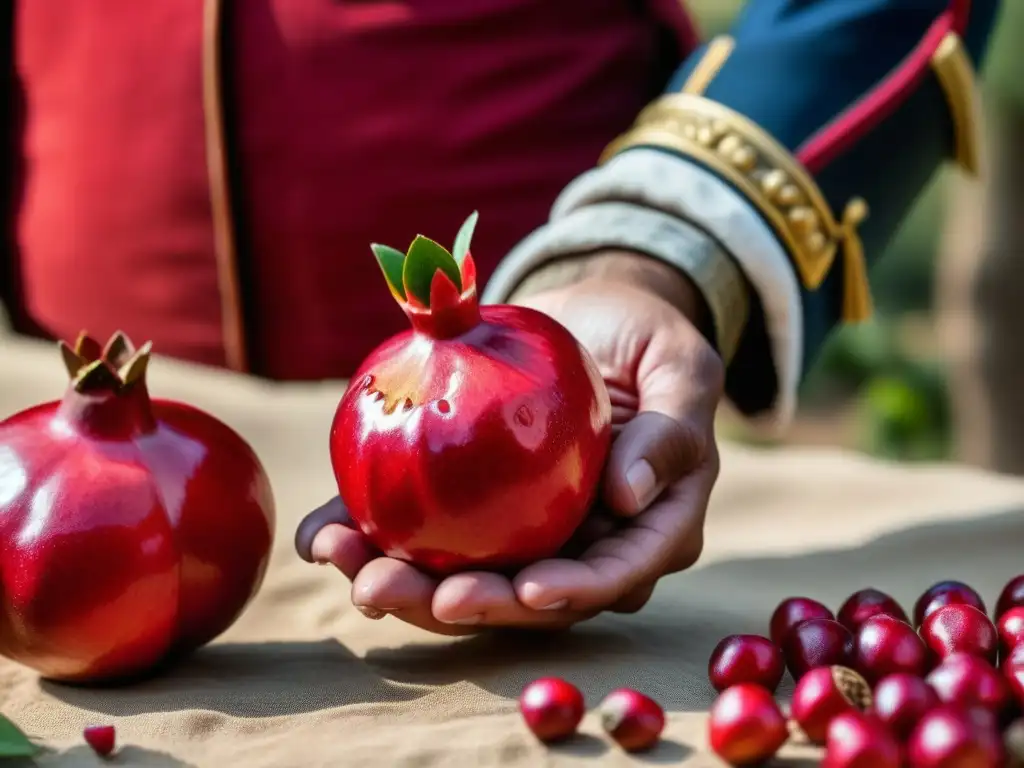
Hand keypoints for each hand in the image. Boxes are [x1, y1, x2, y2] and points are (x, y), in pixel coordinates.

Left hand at [295, 252, 725, 634]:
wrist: (592, 315)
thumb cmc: (646, 337)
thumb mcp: (681, 366)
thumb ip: (672, 429)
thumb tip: (630, 497)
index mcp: (644, 528)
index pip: (612, 575)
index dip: (570, 594)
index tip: (522, 592)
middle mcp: (581, 544)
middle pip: (522, 594)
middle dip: (453, 604)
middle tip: (387, 590)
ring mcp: (523, 529)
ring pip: (463, 573)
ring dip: (397, 579)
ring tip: (337, 557)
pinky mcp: (473, 503)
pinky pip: (422, 529)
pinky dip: (368, 533)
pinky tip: (319, 533)